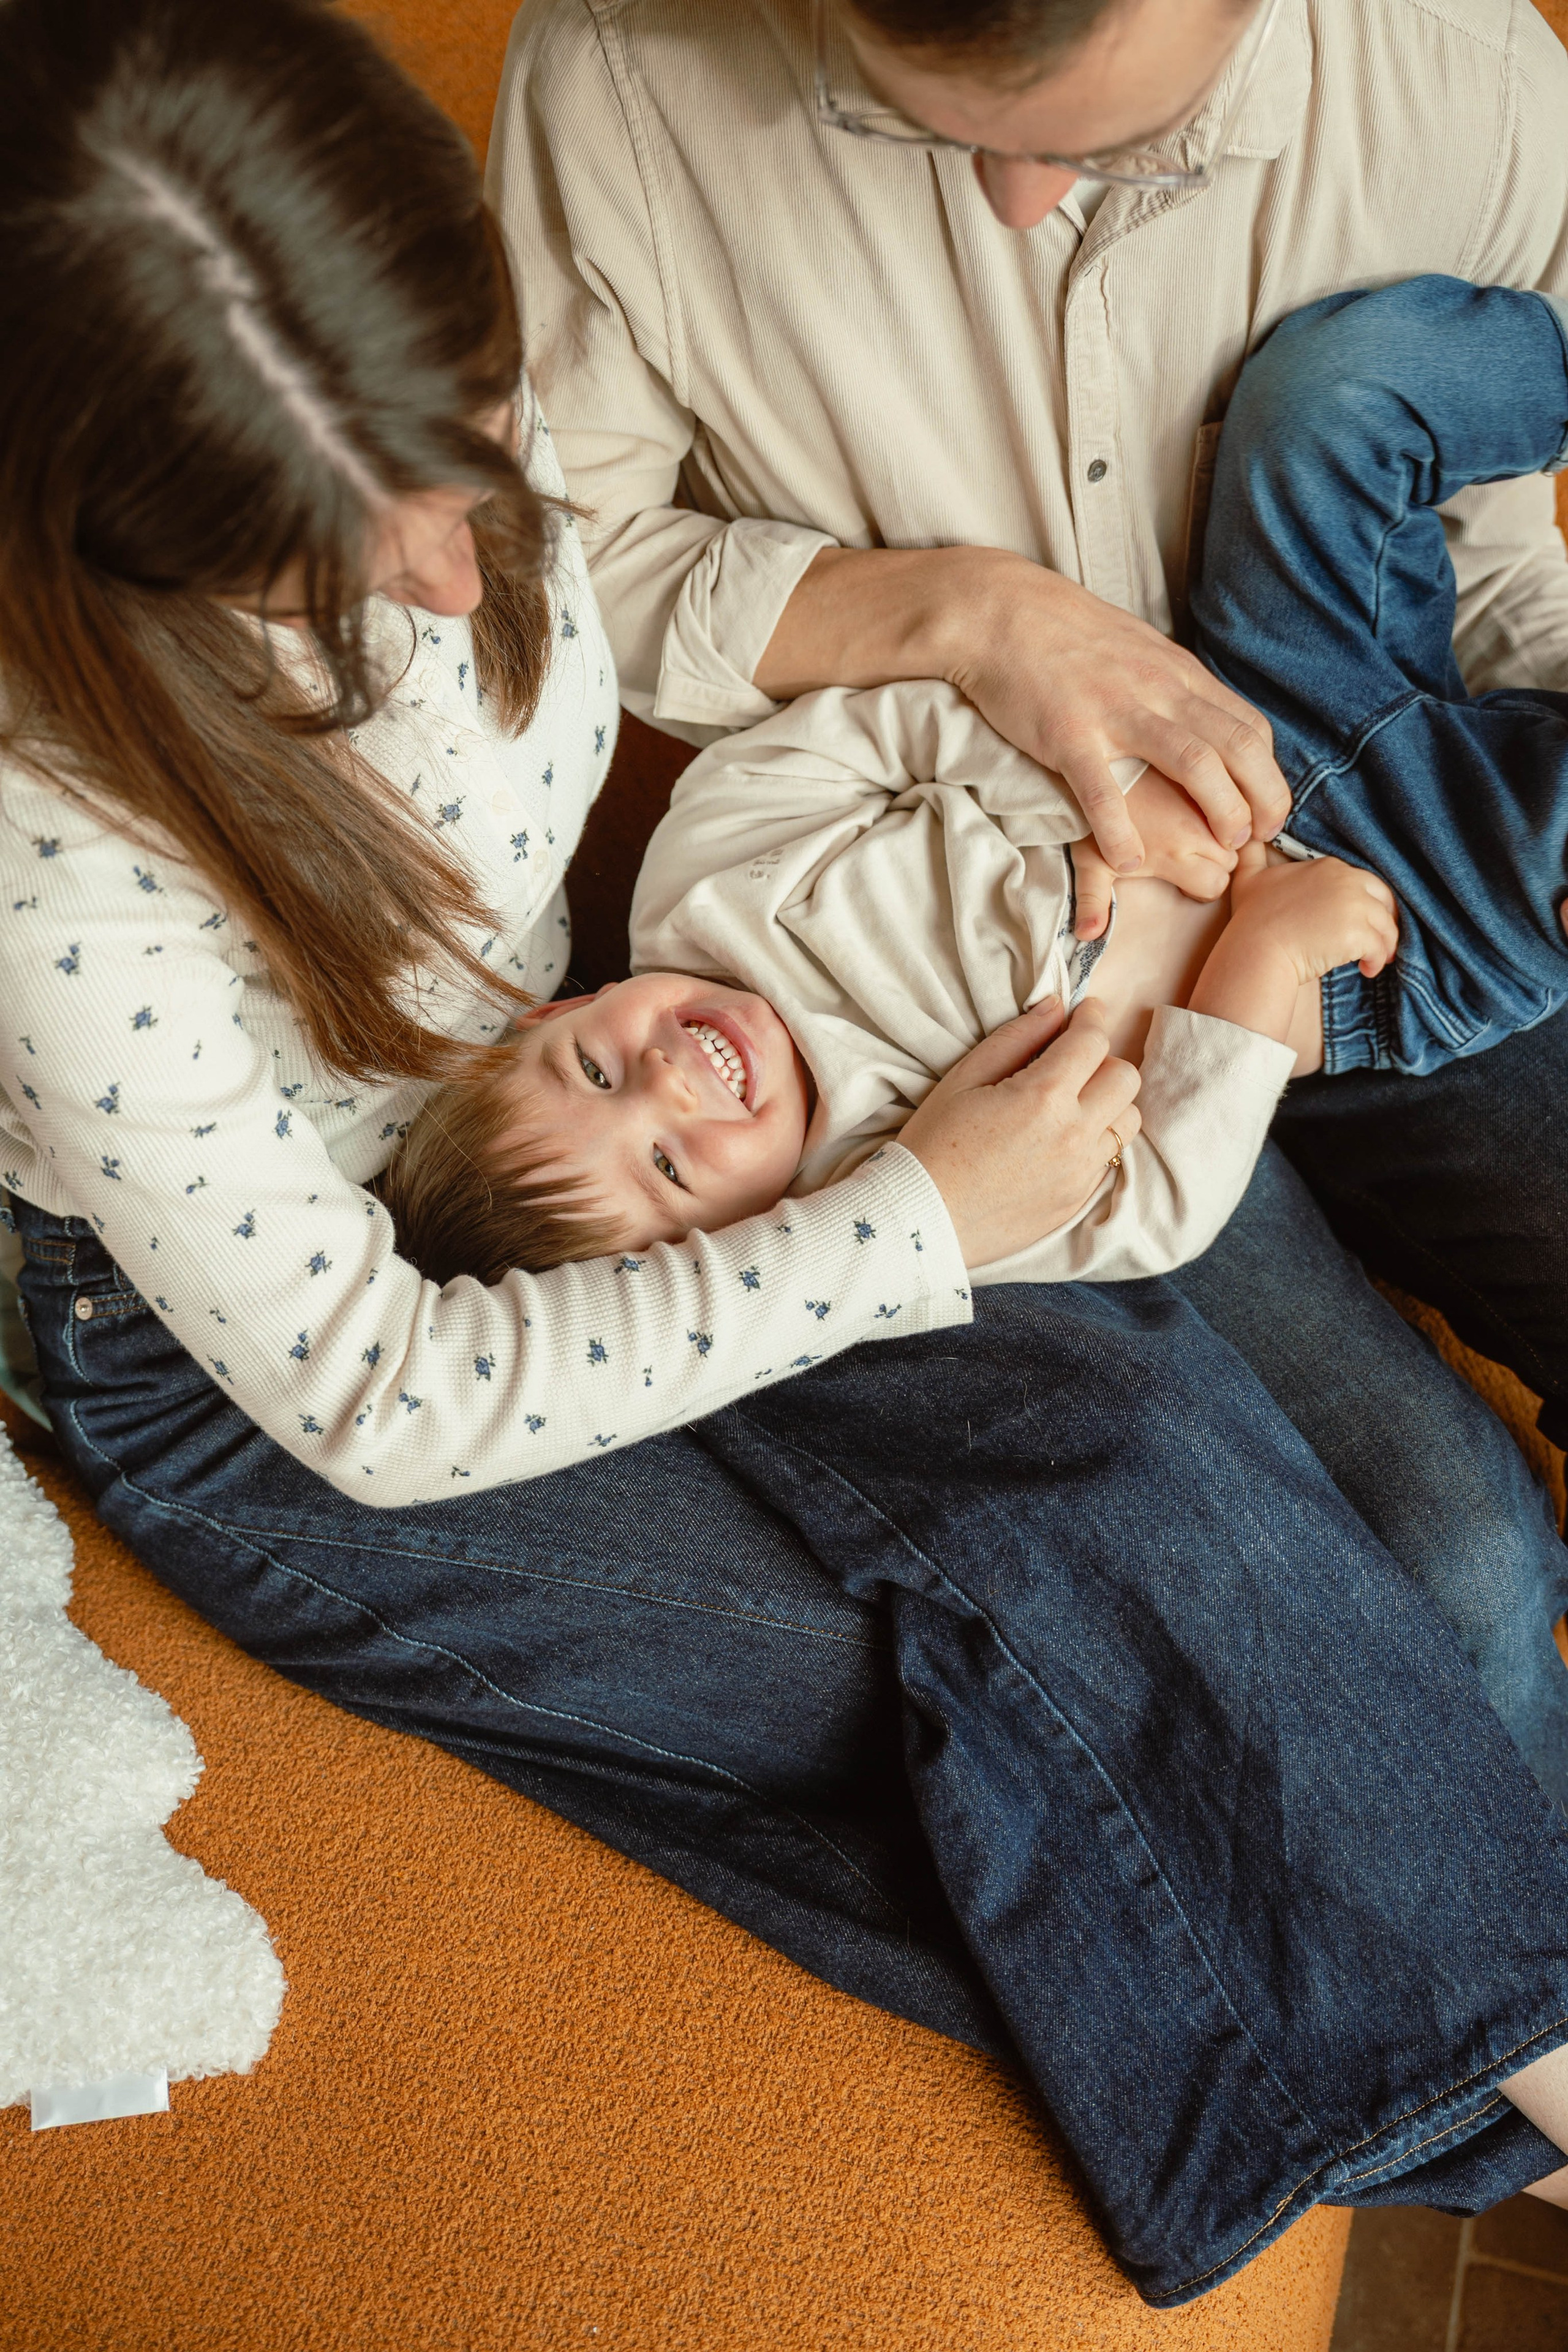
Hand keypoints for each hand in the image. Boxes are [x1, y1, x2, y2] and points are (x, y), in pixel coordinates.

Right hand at [901, 996, 1140, 1265]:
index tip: (1084, 1011)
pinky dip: (1095, 1140)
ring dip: (1107, 1102)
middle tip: (1071, 1062)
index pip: (1093, 1041)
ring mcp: (1080, 1171)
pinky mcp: (1077, 1198)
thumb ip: (1016, 1037)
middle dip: (1102, 1060)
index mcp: (1043, 1096)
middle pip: (1125, 1078)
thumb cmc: (933, 1144)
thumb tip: (1055, 1007)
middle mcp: (1073, 1134)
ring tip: (1070, 1103)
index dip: (1091, 1018)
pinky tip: (1059, 1140)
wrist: (921, 1219)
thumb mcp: (964, 1078)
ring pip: (1127, 1120)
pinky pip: (1109, 1157)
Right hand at [943, 554, 1289, 873]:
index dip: (1269, 775)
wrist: (1000, 610)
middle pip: (1237, 747)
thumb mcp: (1139, 651)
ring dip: (1220, 809)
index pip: (1249, 726)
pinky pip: (1104, 790)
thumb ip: (1173, 688)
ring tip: (1221, 847)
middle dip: (1262, 798)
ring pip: (1194, 762)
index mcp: (1179, 674)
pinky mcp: (1068, 734)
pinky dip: (1122, 830)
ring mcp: (1115, 712)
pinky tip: (1132, 860)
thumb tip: (1202, 723)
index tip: (1266, 811)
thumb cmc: (1067, 636)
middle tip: (1258, 840)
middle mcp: (1160, 690)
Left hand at [1068, 769, 1239, 940]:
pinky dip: (1247, 781)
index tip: (1185, 872)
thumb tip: (1088, 935)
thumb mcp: (1088, 857)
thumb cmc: (1090, 811)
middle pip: (1237, 854)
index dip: (1203, 883)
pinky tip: (1228, 784)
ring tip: (1214, 814)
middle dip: (1225, 852)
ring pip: (1249, 815)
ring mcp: (1212, 788)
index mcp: (1174, 851)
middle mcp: (1200, 823)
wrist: (1088, 751)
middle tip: (1197, 842)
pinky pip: (1250, 780)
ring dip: (1239, 816)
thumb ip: (1092, 899)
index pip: (1216, 884)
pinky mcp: (1215, 757)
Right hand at [1187, 843, 1399, 1047]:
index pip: (1365, 882)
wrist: (1255, 949)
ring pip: (1386, 927)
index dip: (1365, 904)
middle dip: (1385, 922)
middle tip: (1377, 943)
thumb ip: (1253, 854)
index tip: (1356, 922)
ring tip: (1371, 961)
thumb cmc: (1251, 919)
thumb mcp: (1249, 877)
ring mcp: (1354, 907)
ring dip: (1383, 946)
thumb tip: (1248, 837)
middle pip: (1383, 901)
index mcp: (1330, 867)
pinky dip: (1377, 961)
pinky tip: (1365, 969)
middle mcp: (1347, 881)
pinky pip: (1379, 949)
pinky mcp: (1357, 934)